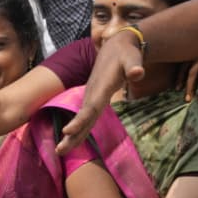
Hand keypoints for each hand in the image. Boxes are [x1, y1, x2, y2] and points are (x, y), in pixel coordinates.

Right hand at [57, 34, 144, 151]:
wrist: (116, 46)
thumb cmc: (126, 53)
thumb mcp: (132, 57)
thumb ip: (134, 65)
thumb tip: (138, 73)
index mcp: (101, 87)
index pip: (90, 108)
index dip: (79, 120)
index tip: (67, 132)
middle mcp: (93, 94)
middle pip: (82, 118)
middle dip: (71, 135)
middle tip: (59, 151)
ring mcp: (91, 96)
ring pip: (82, 119)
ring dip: (72, 135)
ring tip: (60, 151)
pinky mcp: (93, 98)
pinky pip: (85, 117)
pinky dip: (78, 129)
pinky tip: (72, 140)